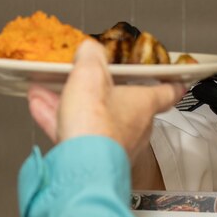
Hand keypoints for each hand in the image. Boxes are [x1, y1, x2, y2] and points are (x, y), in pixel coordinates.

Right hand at [27, 39, 184, 152]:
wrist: (79, 167)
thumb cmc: (94, 124)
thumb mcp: (90, 74)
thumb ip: (90, 56)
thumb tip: (89, 49)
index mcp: (143, 104)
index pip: (167, 92)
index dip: (172, 83)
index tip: (177, 81)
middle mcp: (134, 128)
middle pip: (121, 103)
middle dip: (100, 90)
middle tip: (86, 78)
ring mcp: (113, 146)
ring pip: (92, 118)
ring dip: (70, 103)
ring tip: (47, 90)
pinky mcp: (91, 160)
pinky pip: (75, 134)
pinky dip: (57, 119)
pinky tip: (38, 105)